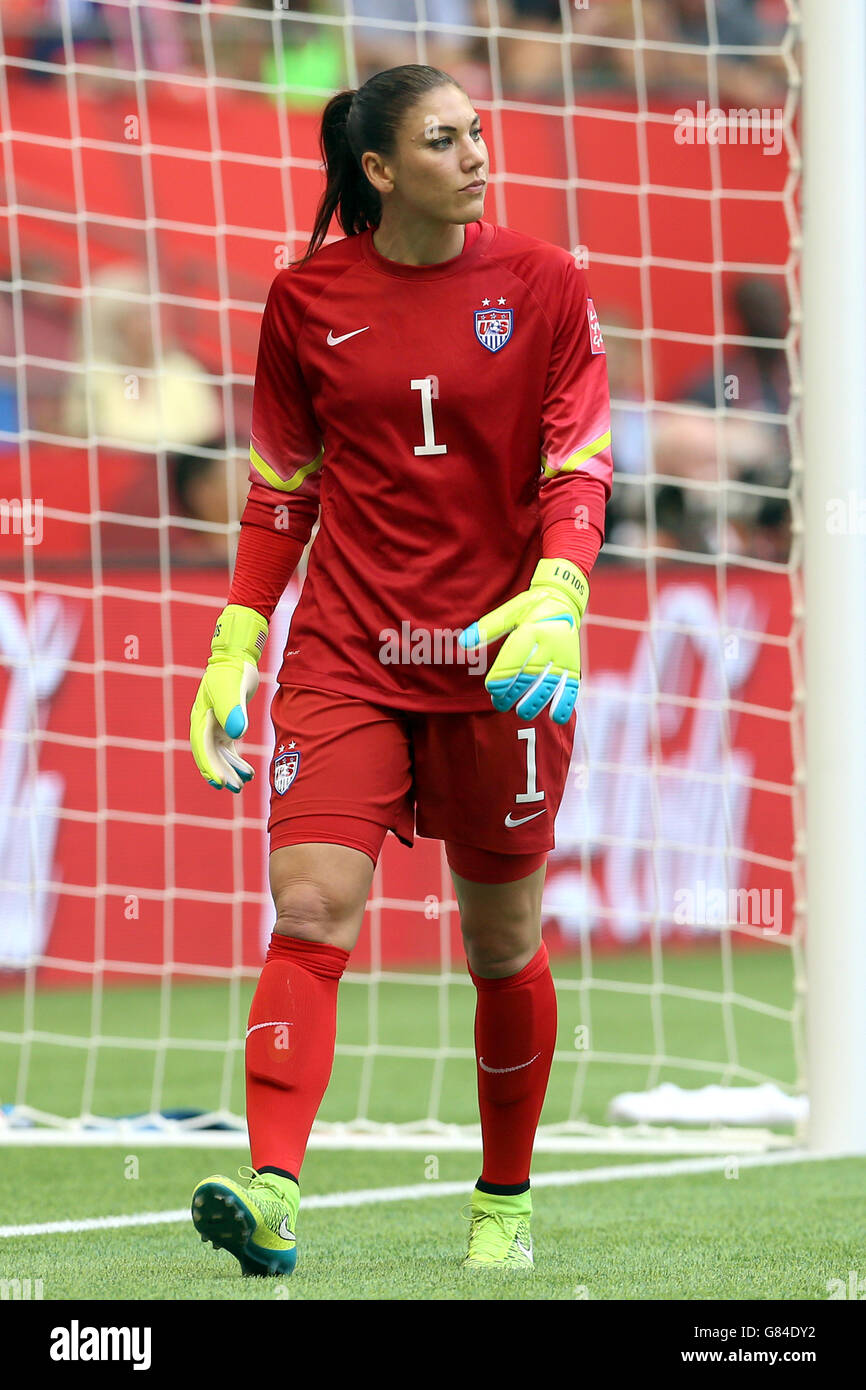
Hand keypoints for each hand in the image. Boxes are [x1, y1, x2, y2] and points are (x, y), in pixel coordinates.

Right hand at [189, 604, 267, 791]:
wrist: (238, 657)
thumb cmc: (232, 671)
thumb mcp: (231, 688)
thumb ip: (233, 710)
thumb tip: (237, 734)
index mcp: (201, 717)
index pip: (202, 747)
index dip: (210, 766)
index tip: (220, 782)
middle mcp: (204, 723)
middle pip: (209, 754)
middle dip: (220, 773)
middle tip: (234, 788)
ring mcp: (214, 725)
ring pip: (219, 754)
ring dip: (229, 769)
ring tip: (242, 784)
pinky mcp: (226, 724)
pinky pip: (228, 748)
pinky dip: (236, 760)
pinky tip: (247, 771)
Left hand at [459, 559, 588, 723]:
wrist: (562, 603)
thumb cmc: (529, 610)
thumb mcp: (508, 612)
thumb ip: (486, 628)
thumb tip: (464, 643)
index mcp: (532, 629)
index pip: (515, 658)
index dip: (502, 676)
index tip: (491, 688)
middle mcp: (550, 644)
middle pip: (529, 675)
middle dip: (513, 693)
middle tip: (499, 703)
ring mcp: (564, 656)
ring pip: (549, 684)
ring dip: (535, 702)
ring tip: (521, 712)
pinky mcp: (573, 666)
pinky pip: (572, 687)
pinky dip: (565, 703)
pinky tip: (555, 717)